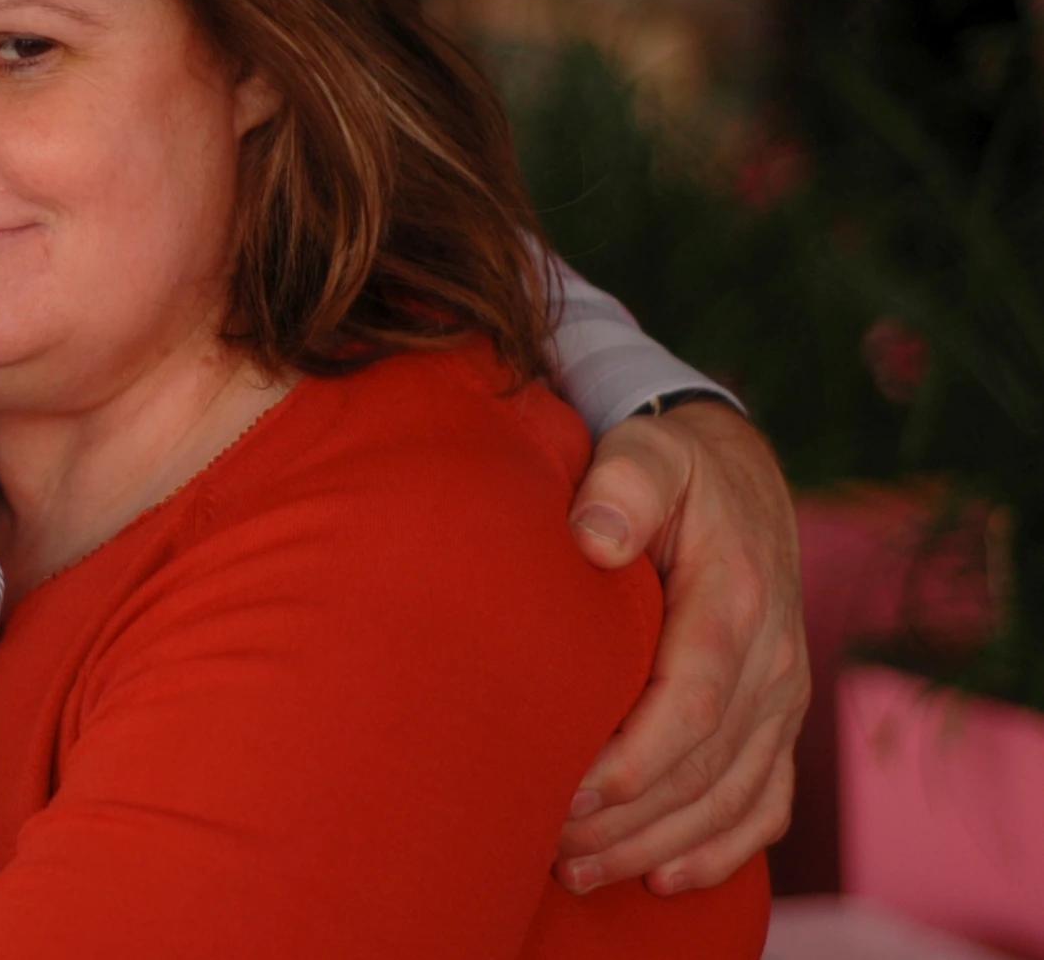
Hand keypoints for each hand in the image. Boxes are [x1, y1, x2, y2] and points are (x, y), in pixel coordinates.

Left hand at [555, 400, 808, 895]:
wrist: (739, 475)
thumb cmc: (675, 467)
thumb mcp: (650, 452)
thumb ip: (622, 486)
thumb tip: (592, 539)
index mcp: (739, 598)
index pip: (695, 698)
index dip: (636, 757)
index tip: (569, 792)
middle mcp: (774, 658)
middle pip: (707, 766)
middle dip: (630, 819)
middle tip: (548, 846)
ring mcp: (782, 695)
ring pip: (732, 797)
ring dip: (660, 845)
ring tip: (578, 871)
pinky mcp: (777, 718)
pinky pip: (765, 802)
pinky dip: (721, 850)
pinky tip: (666, 878)